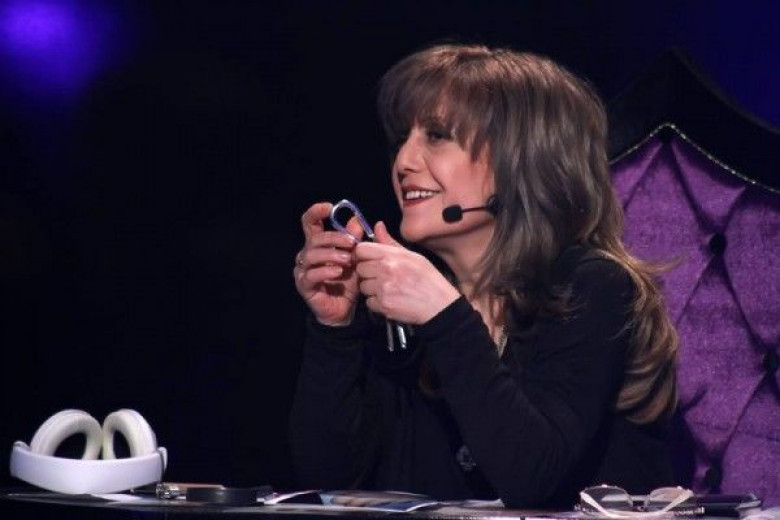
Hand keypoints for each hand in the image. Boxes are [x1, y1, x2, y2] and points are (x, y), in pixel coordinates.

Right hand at [293, 202, 363, 325]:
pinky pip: (311, 275)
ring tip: (348, 261)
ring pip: (311, 254)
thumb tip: (356, 219)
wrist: (345, 309)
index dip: (316, 212)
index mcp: (318, 245)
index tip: (328, 207)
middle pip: (314, 238)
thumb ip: (354, 239)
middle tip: (352, 243)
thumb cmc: (347, 283)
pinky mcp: (304, 285)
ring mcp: (303, 270)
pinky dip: (325, 271)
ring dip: (332, 255)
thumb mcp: (355, 258)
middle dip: (334, 237)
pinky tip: (337, 273)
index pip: (310, 223)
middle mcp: (307, 255)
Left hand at [354, 222, 459, 324]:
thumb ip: (390, 242)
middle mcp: (386, 270)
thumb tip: (378, 226)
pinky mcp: (383, 304)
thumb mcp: (413, 256)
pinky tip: (390, 299)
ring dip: (372, 289)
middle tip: (382, 277)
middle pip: (360, 268)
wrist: (440, 305)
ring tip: (388, 289)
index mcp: (393, 255)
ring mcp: (383, 288)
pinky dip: (377, 303)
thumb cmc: (428, 280)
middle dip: (368, 273)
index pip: (361, 249)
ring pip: (363, 286)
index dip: (362, 255)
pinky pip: (369, 302)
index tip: (368, 260)